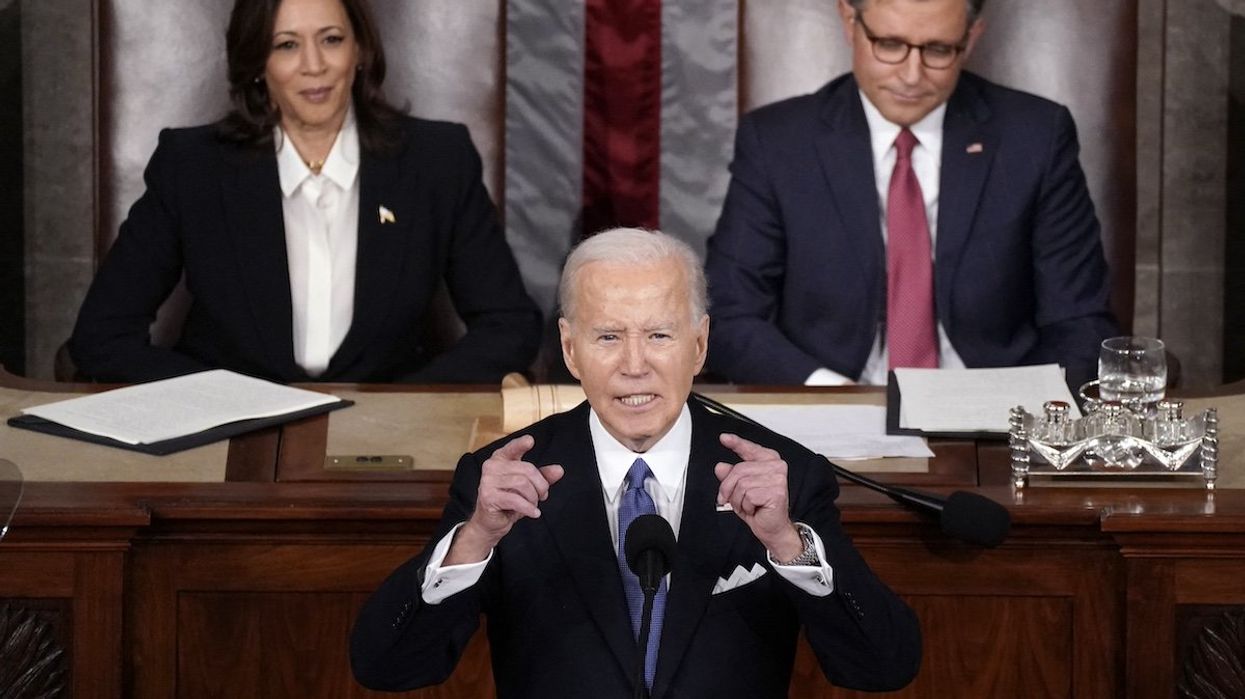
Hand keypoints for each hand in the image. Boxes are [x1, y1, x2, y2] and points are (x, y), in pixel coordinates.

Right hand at [446, 435, 563, 564]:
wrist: (491, 523)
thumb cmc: (509, 502)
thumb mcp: (529, 487)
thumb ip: (543, 476)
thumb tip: (559, 470)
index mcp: (500, 459)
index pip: (512, 448)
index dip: (520, 444)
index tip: (530, 441)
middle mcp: (491, 466)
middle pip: (527, 470)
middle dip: (540, 485)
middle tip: (542, 496)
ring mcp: (487, 481)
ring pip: (522, 484)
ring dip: (533, 498)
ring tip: (533, 505)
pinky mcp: (488, 496)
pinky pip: (516, 500)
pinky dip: (529, 508)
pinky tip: (534, 513)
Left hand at [714, 433, 801, 560]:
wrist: (772, 528)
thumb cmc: (759, 508)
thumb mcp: (739, 490)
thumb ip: (731, 476)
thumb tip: (721, 467)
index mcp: (768, 461)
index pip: (749, 448)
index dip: (736, 443)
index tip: (724, 438)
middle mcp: (776, 466)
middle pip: (738, 470)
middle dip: (729, 488)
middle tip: (730, 499)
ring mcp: (778, 478)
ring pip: (741, 484)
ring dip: (738, 500)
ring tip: (747, 505)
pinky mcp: (776, 491)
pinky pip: (748, 495)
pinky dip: (745, 506)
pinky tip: (755, 508)